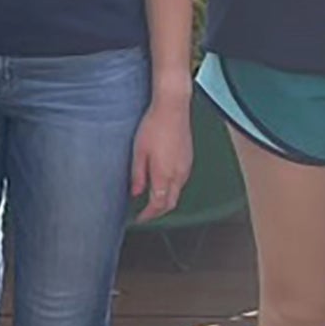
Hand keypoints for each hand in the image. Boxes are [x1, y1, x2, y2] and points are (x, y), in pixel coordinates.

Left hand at [131, 93, 194, 222]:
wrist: (173, 107)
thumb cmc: (154, 125)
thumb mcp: (139, 152)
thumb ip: (138, 175)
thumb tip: (136, 192)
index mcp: (164, 175)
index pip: (158, 205)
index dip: (148, 215)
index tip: (139, 218)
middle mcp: (179, 174)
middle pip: (170, 203)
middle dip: (158, 211)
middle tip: (145, 213)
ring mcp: (186, 167)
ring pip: (177, 193)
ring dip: (165, 200)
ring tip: (151, 199)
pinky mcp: (189, 160)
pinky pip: (181, 181)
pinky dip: (171, 188)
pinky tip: (162, 182)